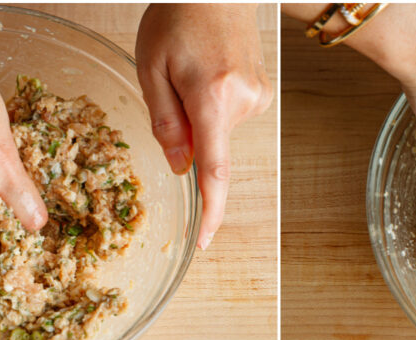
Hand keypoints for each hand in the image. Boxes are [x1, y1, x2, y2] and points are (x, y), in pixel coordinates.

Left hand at [136, 4, 272, 248]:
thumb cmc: (178, 17)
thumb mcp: (152, 66)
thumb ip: (165, 121)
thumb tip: (179, 167)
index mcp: (211, 96)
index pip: (214, 170)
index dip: (209, 210)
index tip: (204, 240)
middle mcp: (242, 101)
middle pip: (208, 146)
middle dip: (185, 132)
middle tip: (171, 87)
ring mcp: (257, 97)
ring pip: (217, 132)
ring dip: (198, 115)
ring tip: (192, 71)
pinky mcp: (262, 94)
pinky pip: (229, 117)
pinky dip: (212, 106)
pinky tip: (208, 73)